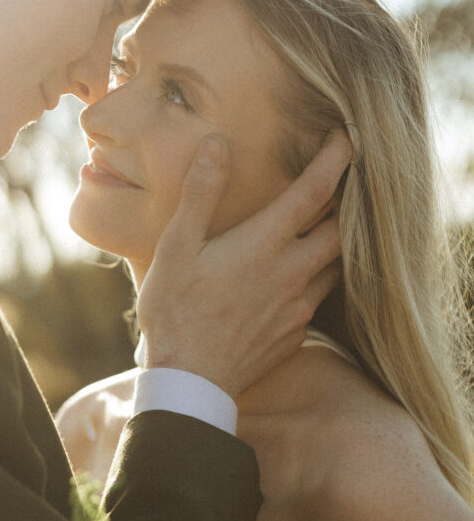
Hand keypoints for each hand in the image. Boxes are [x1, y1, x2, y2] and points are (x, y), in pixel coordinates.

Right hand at [137, 129, 349, 397]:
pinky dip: (314, 278)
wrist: (190, 383)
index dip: (336, 158)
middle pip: (340, 227)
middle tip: (336, 183)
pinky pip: (317, 297)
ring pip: (335, 264)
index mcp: (265, 244)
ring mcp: (298, 306)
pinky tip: (293, 279)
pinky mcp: (295, 334)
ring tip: (319, 227)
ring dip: (333, 241)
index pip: (316, 189)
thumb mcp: (176, 248)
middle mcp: (292, 272)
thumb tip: (217, 144)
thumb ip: (201, 194)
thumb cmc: (175, 313)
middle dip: (344, 200)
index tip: (345, 137)